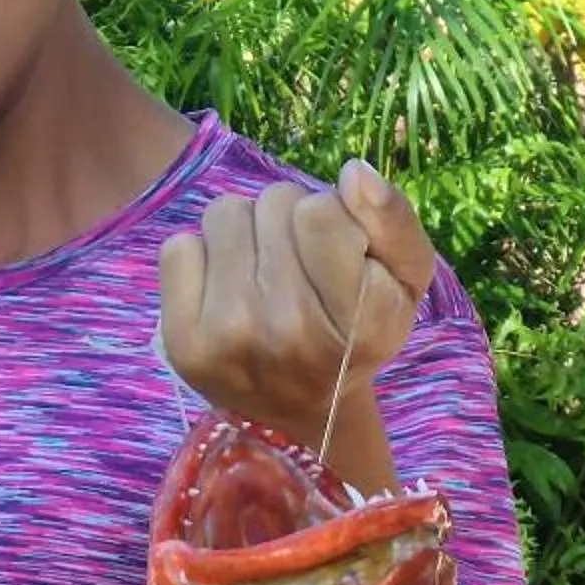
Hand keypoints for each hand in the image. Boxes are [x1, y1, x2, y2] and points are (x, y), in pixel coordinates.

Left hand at [157, 161, 435, 455]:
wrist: (300, 410)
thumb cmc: (357, 333)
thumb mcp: (405, 281)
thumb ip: (395, 222)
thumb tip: (352, 174)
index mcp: (357, 319)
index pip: (320, 211)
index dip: (330, 216)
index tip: (335, 253)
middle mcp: (290, 331)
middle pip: (273, 204)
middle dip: (287, 221)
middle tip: (298, 270)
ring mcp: (229, 338)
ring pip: (225, 213)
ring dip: (245, 233)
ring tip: (262, 277)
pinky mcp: (182, 341)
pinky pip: (179, 246)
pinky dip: (202, 259)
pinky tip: (225, 293)